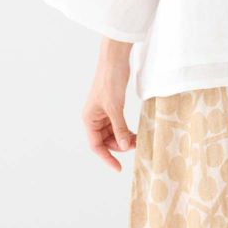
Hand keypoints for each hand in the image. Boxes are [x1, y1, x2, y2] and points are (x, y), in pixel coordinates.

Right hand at [81, 42, 135, 171]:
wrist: (115, 60)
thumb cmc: (110, 81)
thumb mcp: (115, 107)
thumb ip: (119, 127)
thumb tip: (123, 146)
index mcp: (89, 119)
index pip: (96, 145)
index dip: (107, 158)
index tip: (118, 168)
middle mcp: (94, 118)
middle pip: (106, 140)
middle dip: (119, 146)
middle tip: (135, 146)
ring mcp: (104, 112)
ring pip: (113, 133)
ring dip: (124, 138)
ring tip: (137, 140)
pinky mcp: (113, 107)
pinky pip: (118, 124)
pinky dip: (125, 129)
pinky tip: (134, 132)